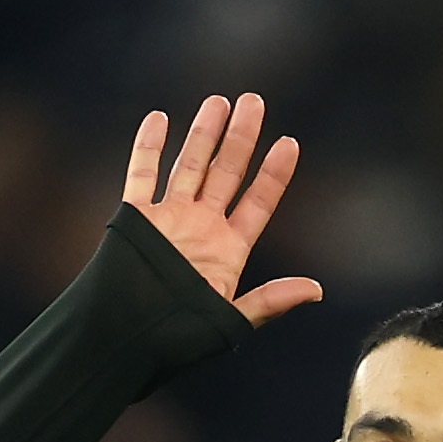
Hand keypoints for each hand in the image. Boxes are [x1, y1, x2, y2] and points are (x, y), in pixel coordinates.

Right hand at [122, 93, 322, 326]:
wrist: (126, 340)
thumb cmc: (178, 339)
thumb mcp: (230, 320)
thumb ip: (270, 301)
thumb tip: (315, 290)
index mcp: (227, 250)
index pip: (258, 203)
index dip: (274, 174)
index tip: (289, 144)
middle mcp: (200, 229)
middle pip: (225, 173)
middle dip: (240, 137)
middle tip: (254, 101)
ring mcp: (168, 220)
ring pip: (188, 166)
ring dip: (203, 134)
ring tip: (218, 101)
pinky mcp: (135, 220)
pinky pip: (140, 175)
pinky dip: (147, 147)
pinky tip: (159, 119)